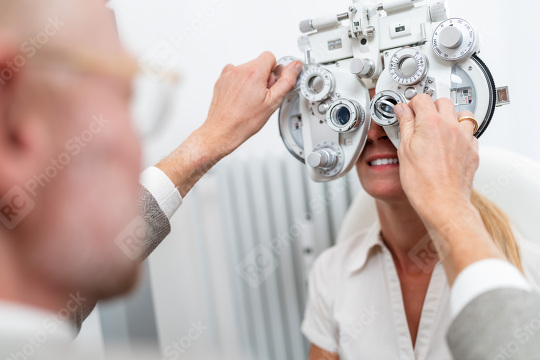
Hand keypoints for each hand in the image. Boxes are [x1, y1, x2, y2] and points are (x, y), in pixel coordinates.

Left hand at [156, 52, 300, 197]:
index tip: (272, 83)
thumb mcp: (273, 102)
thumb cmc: (244, 121)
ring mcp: (228, 75)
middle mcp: (239, 70)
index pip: (270, 57)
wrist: (223, 130)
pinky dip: (239, 83)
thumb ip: (286, 81)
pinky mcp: (221, 80)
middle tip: (262, 95)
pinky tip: (240, 97)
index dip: (274, 71)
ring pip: (247, 69)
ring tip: (250, 99)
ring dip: (251, 80)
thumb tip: (294, 67)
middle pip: (259, 63)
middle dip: (264, 76)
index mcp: (254, 72)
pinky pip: (234, 74)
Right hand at [395, 95, 478, 221]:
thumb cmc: (422, 183)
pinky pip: (470, 133)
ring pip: (462, 114)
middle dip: (431, 107)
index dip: (412, 104)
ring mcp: (464, 138)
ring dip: (450, 117)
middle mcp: (451, 126)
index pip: (422, 99)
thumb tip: (402, 111)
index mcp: (431, 123)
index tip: (408, 111)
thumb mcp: (404, 150)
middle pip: (443, 102)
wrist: (442, 203)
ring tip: (439, 128)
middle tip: (420, 119)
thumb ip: (405, 126)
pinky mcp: (473, 151)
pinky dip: (461, 134)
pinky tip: (451, 143)